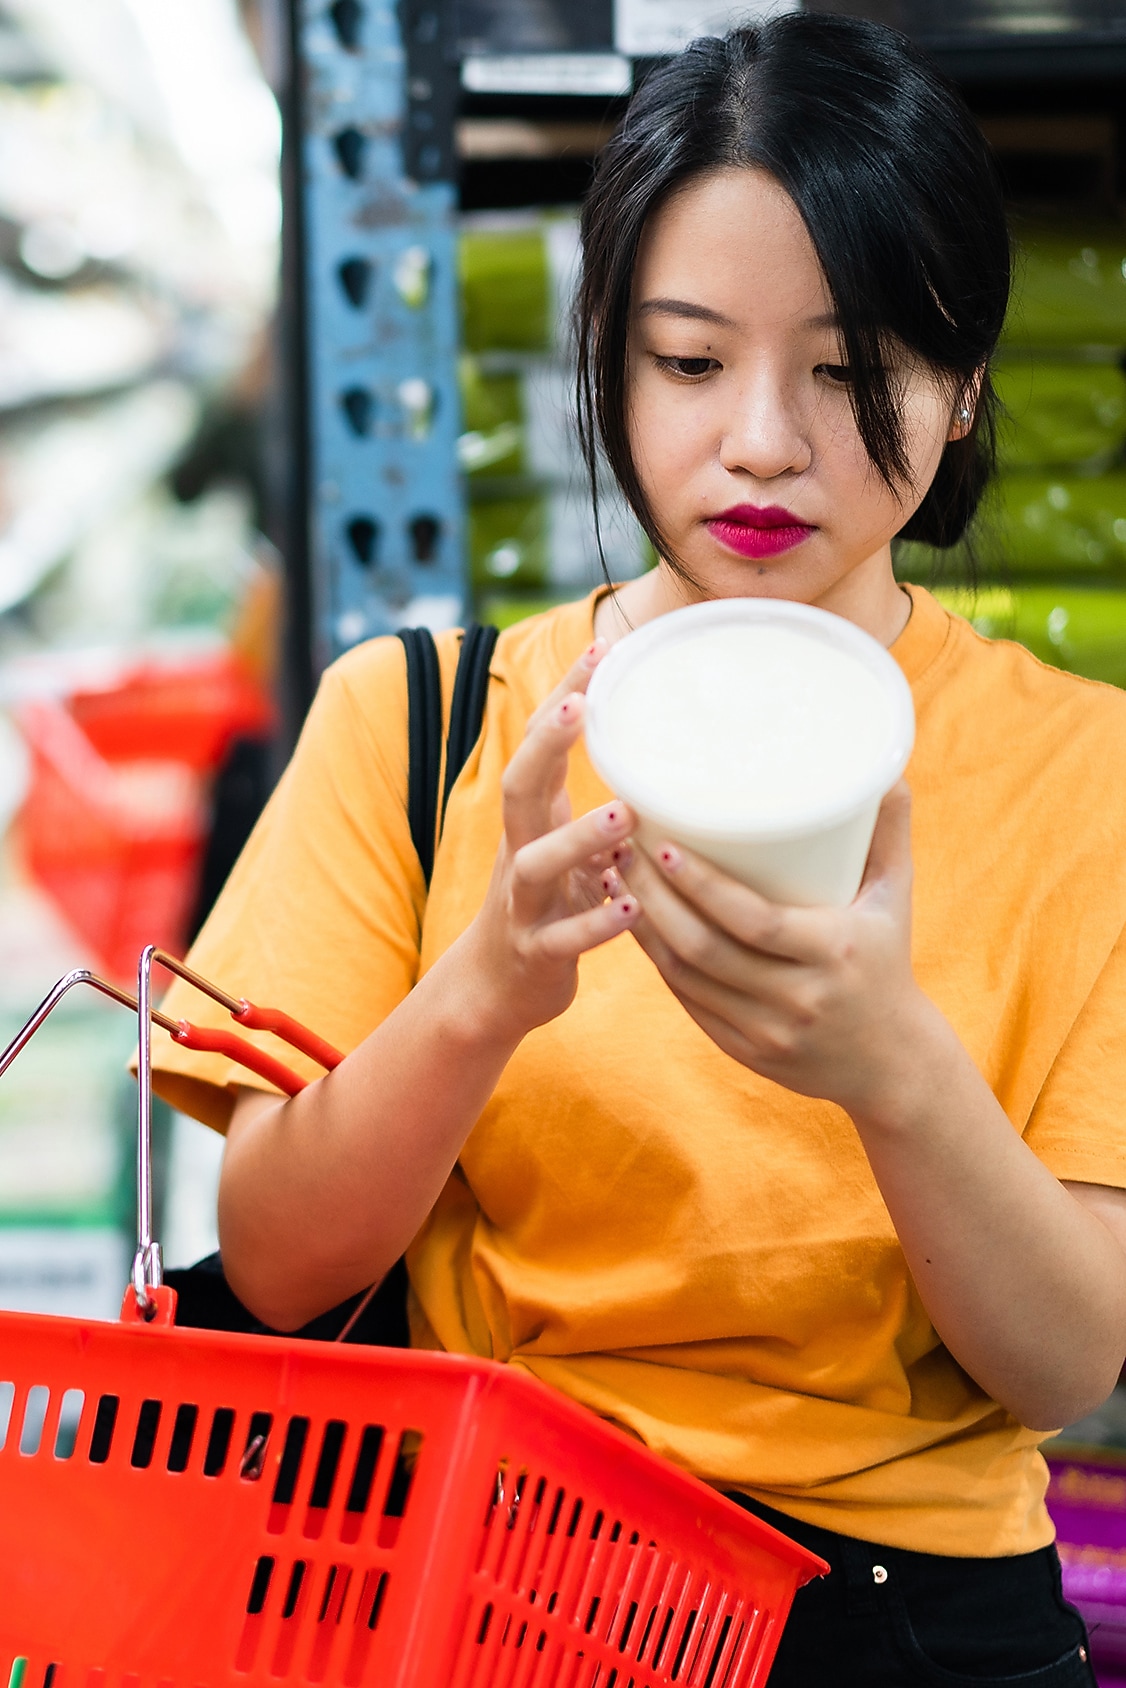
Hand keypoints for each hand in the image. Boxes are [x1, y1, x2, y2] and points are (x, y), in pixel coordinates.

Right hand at [459, 639, 639, 1043]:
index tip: (600, 648)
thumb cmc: (548, 904)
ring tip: (627, 814)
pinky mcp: (536, 953)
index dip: (564, 696)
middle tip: (584, 702)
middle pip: (519, 786)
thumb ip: (601, 806)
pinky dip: (596, 924)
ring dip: (579, 837)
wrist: (496, 988)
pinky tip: (630, 909)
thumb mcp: (565, 847)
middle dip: (547, 742)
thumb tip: (663, 755)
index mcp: (530, 819)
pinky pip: (563, 938)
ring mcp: (524, 903)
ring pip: (536, 864)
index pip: (539, 744)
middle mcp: (519, 851)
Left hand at [614, 783, 933, 1119]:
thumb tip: (885, 762)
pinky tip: (634, 924)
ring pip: (685, 977)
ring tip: (616, 878)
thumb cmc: (887, 960)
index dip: (701, 885)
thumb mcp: (896, 896)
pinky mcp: (744, 1053)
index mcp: (833, 951)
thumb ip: (889, 829)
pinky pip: (687, 1003)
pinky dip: (657, 961)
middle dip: (653, 897)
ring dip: (642, 927)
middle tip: (621, 850)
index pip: (753, 920)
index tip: (663, 845)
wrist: (891, 1064)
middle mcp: (798, 998)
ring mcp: (766, 1032)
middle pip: (704, 947)